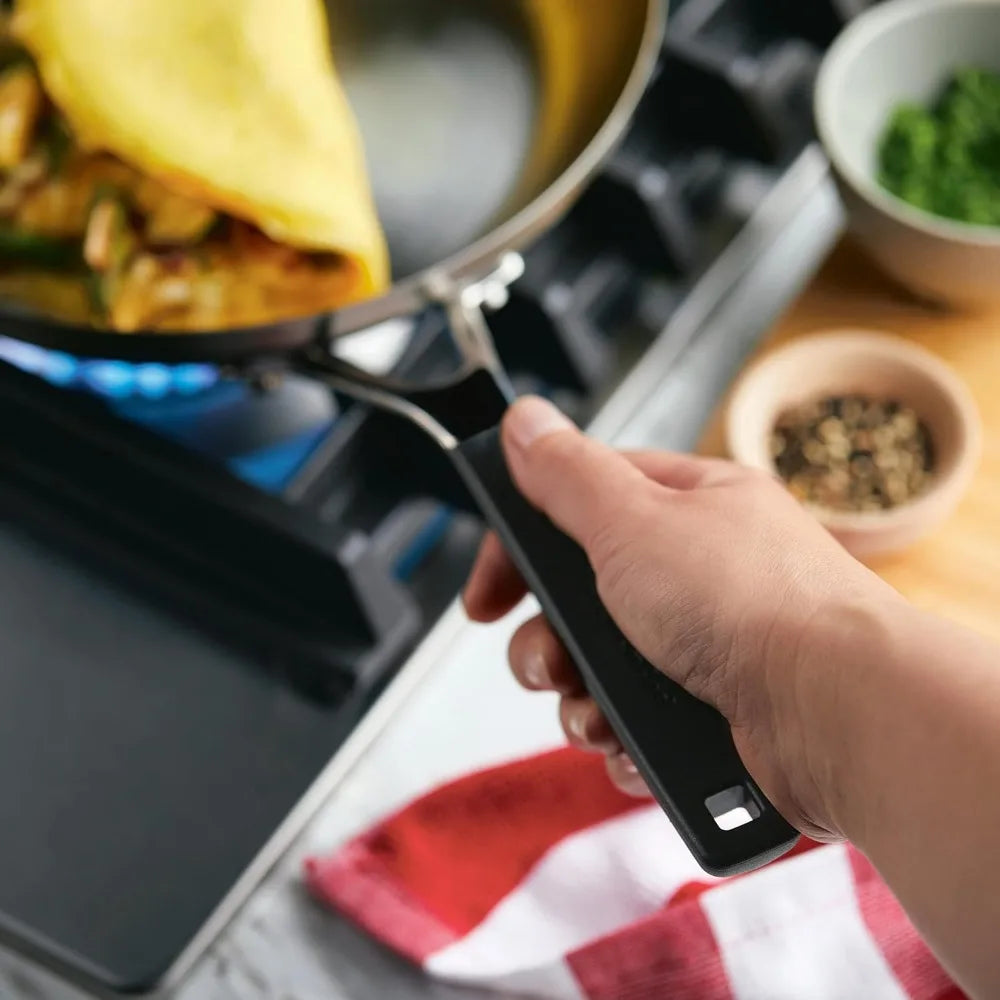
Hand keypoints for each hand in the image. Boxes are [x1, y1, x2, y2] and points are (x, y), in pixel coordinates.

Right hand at [463, 396, 899, 840]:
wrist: (836, 711)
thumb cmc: (749, 602)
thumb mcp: (632, 519)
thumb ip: (567, 473)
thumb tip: (526, 420)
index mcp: (685, 507)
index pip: (577, 506)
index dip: (521, 549)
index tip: (487, 594)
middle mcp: (697, 572)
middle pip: (584, 599)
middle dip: (548, 641)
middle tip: (546, 664)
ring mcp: (710, 644)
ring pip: (604, 668)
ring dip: (579, 699)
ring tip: (593, 716)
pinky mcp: (716, 709)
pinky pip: (640, 722)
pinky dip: (625, 738)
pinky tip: (631, 744)